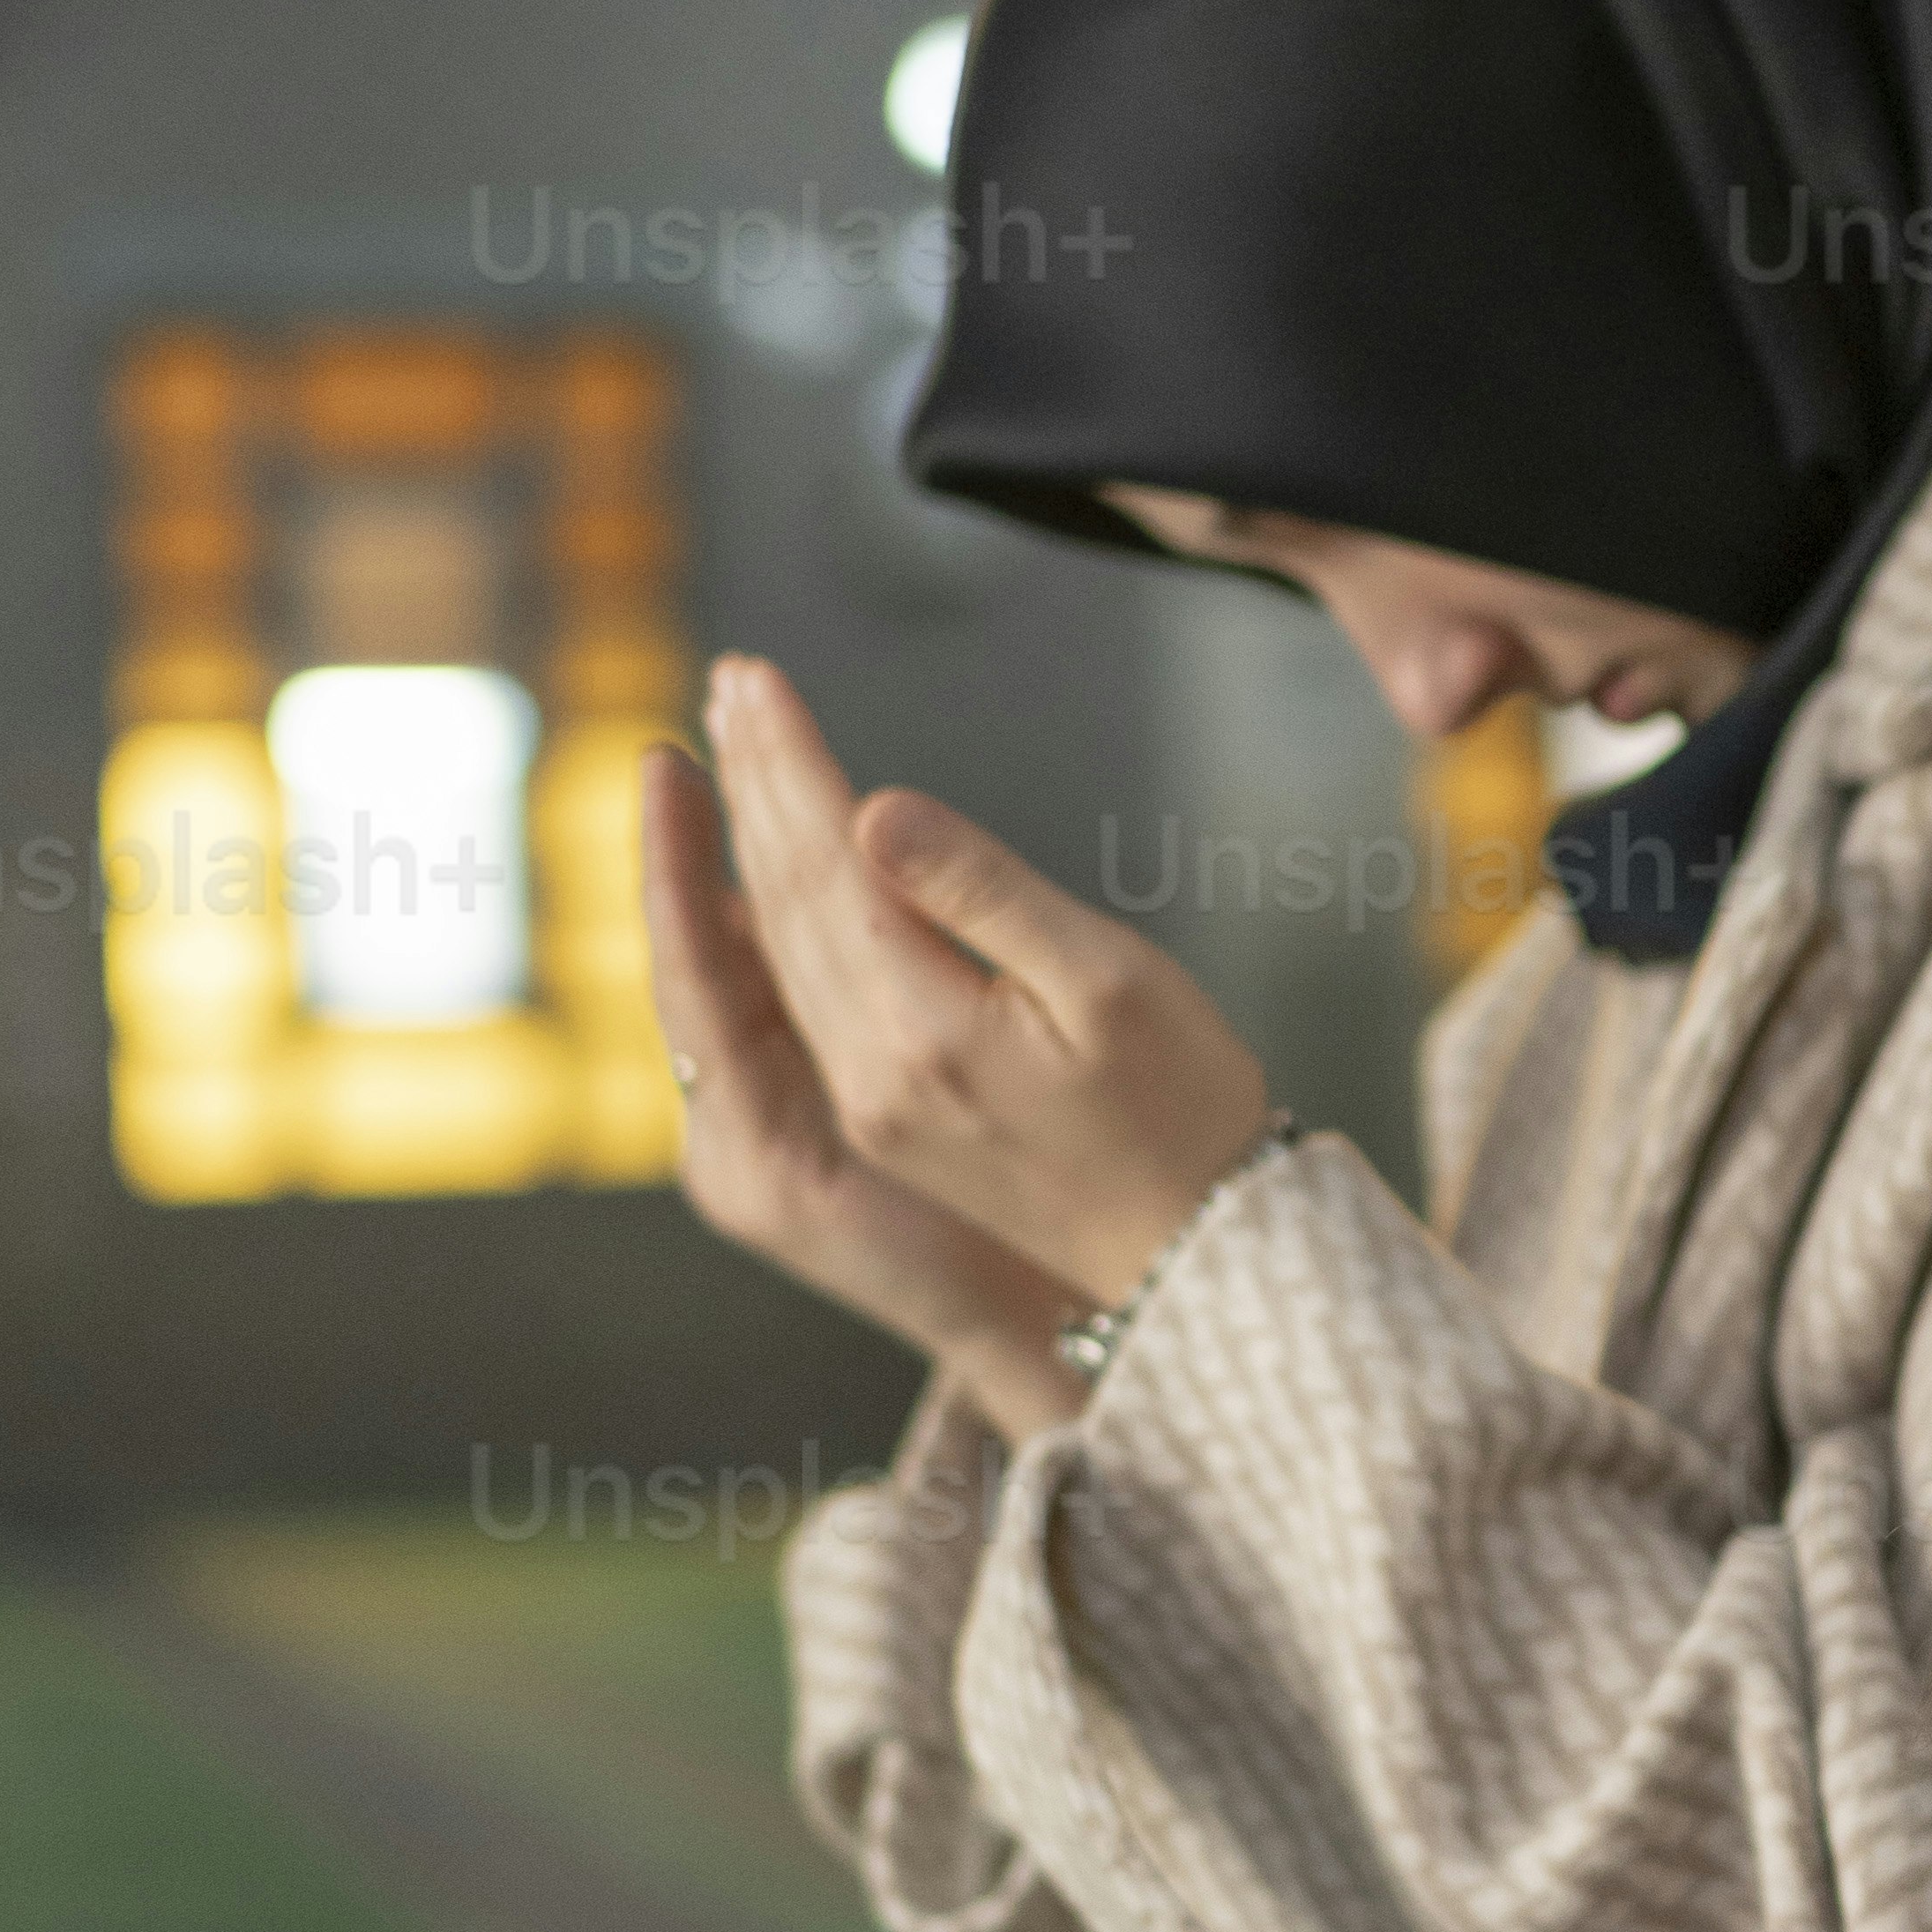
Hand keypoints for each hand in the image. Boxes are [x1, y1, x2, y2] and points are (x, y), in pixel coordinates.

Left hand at [696, 658, 1283, 1406]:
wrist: (1202, 1254)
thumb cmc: (1183, 1107)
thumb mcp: (1107, 981)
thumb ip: (983, 892)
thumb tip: (872, 812)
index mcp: (922, 1033)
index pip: (829, 866)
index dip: (791, 765)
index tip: (753, 678)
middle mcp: (869, 1075)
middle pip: (786, 902)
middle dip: (753, 786)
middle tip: (729, 686)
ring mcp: (868, 1105)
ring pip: (784, 950)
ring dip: (751, 843)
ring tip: (734, 750)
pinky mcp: (883, 1121)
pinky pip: (802, 998)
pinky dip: (773, 917)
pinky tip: (760, 871)